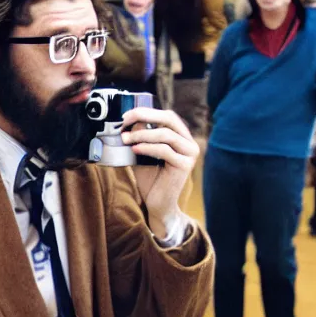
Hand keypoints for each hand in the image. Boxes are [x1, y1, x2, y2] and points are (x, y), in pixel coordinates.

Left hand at [121, 108, 198, 238]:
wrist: (157, 204)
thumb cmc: (150, 180)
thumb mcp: (142, 154)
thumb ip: (139, 138)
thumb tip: (129, 120)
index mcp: (181, 137)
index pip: (167, 116)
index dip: (147, 111)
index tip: (126, 115)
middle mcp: (189, 143)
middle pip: (169, 119)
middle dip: (145, 116)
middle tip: (125, 120)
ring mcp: (189, 154)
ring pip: (165, 134)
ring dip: (142, 134)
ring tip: (125, 138)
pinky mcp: (185, 165)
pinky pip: (164, 150)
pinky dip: (147, 147)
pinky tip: (134, 149)